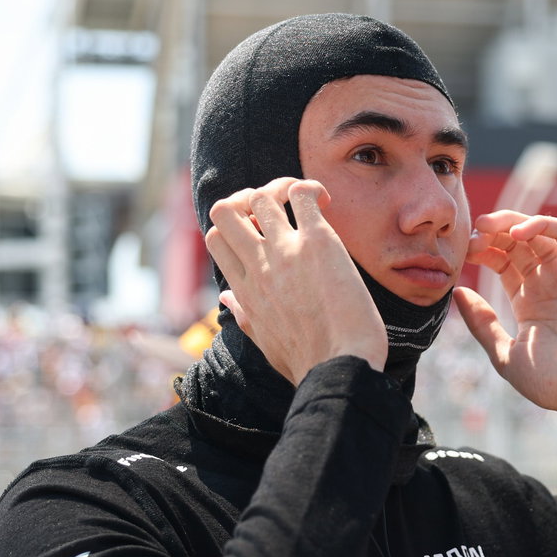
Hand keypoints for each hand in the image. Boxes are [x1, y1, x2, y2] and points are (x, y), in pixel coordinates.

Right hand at [205, 178, 387, 384]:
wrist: (339, 368)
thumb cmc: (309, 363)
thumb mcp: (264, 342)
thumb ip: (244, 316)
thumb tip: (227, 299)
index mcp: (244, 290)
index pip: (216, 238)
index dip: (234, 227)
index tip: (260, 234)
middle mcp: (258, 266)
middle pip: (226, 210)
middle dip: (247, 200)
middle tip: (277, 210)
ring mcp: (285, 251)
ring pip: (260, 196)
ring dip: (280, 189)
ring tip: (304, 203)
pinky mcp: (318, 242)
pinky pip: (301, 194)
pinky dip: (309, 189)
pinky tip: (325, 201)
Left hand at [455, 211, 556, 467]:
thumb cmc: (554, 382)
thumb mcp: (506, 354)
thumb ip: (482, 323)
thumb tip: (458, 292)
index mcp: (530, 301)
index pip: (504, 261)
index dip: (484, 251)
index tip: (464, 253)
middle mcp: (549, 284)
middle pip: (519, 243)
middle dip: (494, 232)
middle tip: (473, 233)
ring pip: (541, 233)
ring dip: (513, 223)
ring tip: (489, 226)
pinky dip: (543, 225)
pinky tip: (519, 232)